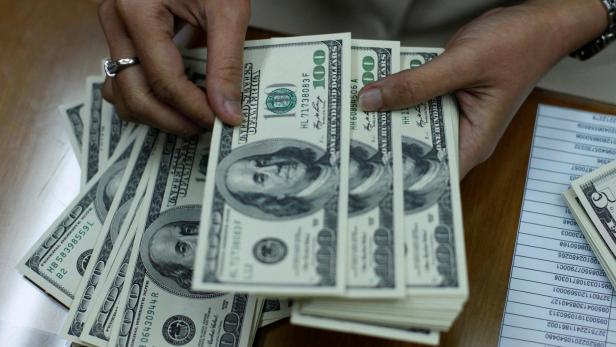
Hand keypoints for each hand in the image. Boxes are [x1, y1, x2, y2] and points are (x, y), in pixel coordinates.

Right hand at [98, 0, 249, 134]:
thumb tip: (228, 112)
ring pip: (121, 91)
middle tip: (205, 127)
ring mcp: (113, 29)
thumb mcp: (227, 10)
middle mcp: (115, 21)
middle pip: (133, 93)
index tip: (220, 122)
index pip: (163, 80)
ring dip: (155, 113)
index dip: (193, 109)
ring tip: (191, 116)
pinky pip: (123, 77)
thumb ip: (227, 64)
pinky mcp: (121, 35)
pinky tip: (176, 99)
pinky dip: (147, 96)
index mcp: (137, 11)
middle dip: (171, 120)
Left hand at [358, 0, 606, 176]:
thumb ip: (416, 83)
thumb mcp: (462, 63)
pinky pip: (415, 105)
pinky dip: (397, 101)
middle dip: (382, 148)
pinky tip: (371, 98)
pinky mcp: (445, 100)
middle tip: (343, 148)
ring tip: (348, 125)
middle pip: (415, 152)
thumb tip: (370, 100)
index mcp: (473, 142)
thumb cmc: (518, 44)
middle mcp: (461, 136)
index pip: (430, 176)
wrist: (536, 20)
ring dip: (386, 122)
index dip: (397, 179)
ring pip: (412, 127)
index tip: (362, 178)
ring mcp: (452, 118)